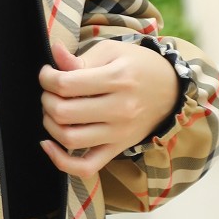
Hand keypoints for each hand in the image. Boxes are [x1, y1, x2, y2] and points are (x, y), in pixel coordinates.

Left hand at [38, 38, 182, 177]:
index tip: (47, 74)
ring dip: (50, 125)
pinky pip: (86, 166)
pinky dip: (61, 161)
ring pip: (70, 139)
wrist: (171, 89)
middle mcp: (120, 109)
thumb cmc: (138, 66)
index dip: (46, 78)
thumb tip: (54, 51)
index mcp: (117, 79)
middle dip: (46, 100)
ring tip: (52, 112)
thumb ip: (80, 57)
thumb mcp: (112, 52)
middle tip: (49, 92)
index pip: (65, 84)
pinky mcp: (118, 148)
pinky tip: (48, 145)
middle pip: (64, 112)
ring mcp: (119, 133)